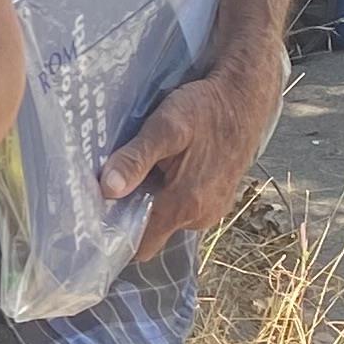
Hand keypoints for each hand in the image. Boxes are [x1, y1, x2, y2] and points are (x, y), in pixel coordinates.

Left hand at [97, 37, 282, 254]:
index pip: (140, 245)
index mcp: (184, 204)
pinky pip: (184, 208)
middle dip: (131, 214)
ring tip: (140, 169)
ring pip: (167, 220)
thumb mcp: (166, 125)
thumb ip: (137, 158)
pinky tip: (164, 167)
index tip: (97, 211)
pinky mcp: (217, 200)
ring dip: (150, 201)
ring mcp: (211, 210)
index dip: (116, 233)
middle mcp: (200, 217)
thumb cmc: (205, 109)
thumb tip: (108, 188)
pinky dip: (169, 194)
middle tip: (114, 182)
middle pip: (151, 233)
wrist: (246, 98)